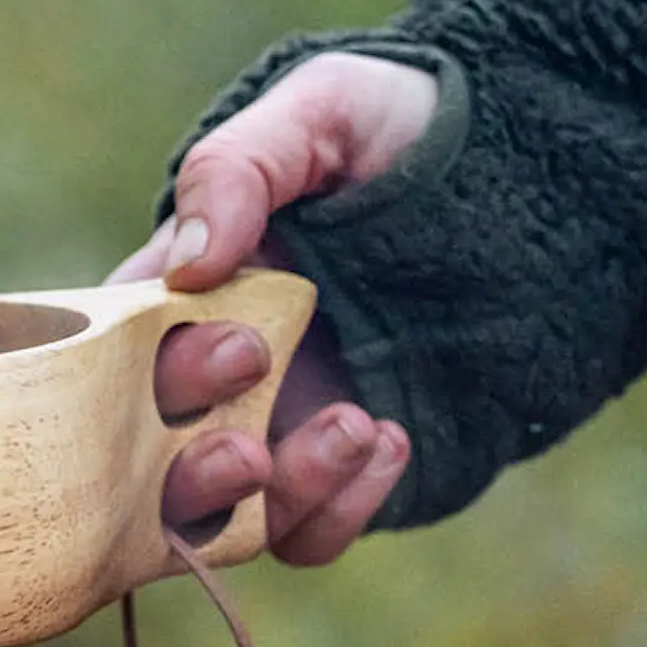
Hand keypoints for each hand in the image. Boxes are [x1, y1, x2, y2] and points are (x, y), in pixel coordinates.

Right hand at [112, 52, 437, 565]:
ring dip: (275, 495)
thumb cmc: (395, 123)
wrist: (533, 171)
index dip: (141, 375)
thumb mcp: (318, 112)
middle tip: (256, 434)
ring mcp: (276, 426)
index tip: (234, 338)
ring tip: (356, 426)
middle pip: (149, 462)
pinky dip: (338, 512)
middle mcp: (212, 371)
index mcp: (180, 288)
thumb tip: (185, 267)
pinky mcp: (344, 472)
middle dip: (189, 466)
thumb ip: (239, 170)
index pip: (112, 355)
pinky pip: (310, 534)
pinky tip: (392, 438)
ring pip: (227, 517)